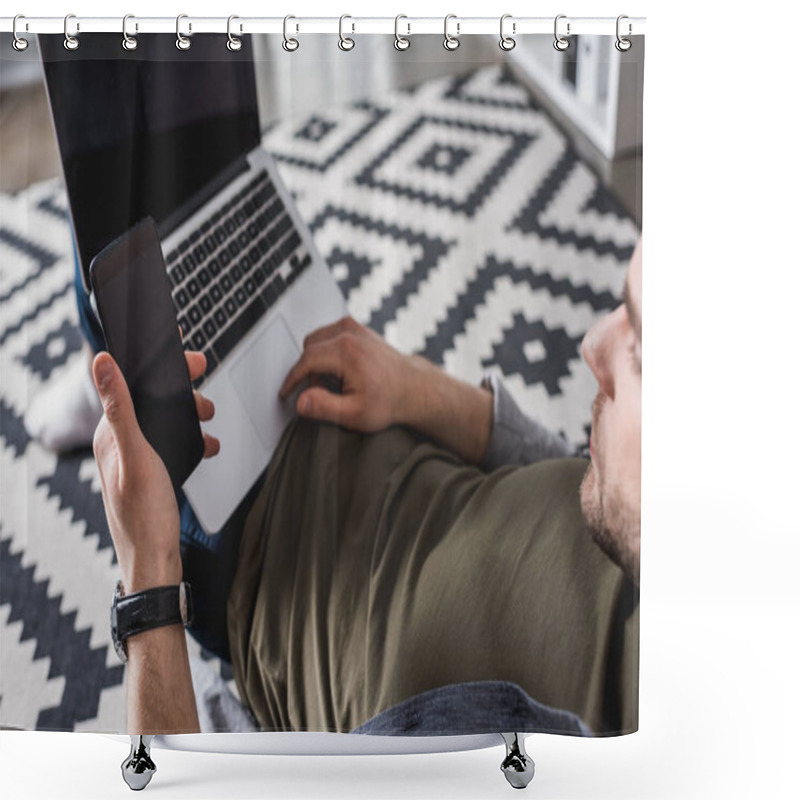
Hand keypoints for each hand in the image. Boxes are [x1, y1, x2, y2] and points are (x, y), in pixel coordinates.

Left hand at [92, 350, 218, 592]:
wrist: (156, 563)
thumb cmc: (144, 517)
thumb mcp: (137, 456)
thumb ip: (120, 408)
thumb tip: (101, 364)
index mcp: (109, 435)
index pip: (128, 384)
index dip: (155, 364)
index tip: (181, 350)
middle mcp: (118, 444)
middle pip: (148, 398)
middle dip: (177, 384)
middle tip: (202, 370)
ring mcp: (135, 459)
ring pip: (163, 419)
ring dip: (187, 411)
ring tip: (207, 414)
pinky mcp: (150, 472)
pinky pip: (172, 442)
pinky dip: (191, 438)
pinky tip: (207, 445)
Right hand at [279, 316, 424, 432]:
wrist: (414, 388)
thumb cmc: (390, 401)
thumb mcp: (355, 414)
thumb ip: (324, 407)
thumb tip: (301, 401)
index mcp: (346, 352)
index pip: (305, 361)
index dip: (292, 379)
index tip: (286, 393)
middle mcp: (349, 333)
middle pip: (309, 347)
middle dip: (307, 370)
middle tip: (318, 391)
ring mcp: (355, 328)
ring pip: (317, 339)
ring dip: (316, 360)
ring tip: (332, 383)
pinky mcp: (358, 328)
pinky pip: (329, 335)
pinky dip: (327, 352)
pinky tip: (340, 371)